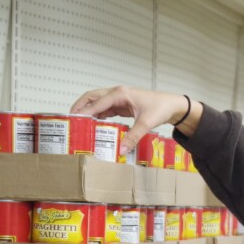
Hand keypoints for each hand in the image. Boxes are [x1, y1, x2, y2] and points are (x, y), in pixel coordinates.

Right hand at [70, 86, 188, 154]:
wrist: (173, 105)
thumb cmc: (161, 109)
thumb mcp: (146, 123)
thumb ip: (133, 136)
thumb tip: (122, 149)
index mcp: (120, 94)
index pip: (96, 103)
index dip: (84, 111)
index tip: (73, 120)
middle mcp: (116, 93)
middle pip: (91, 97)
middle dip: (80, 107)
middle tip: (70, 120)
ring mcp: (118, 98)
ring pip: (97, 103)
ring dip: (88, 111)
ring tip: (78, 125)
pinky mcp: (122, 105)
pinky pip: (105, 109)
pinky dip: (98, 116)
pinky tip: (94, 126)